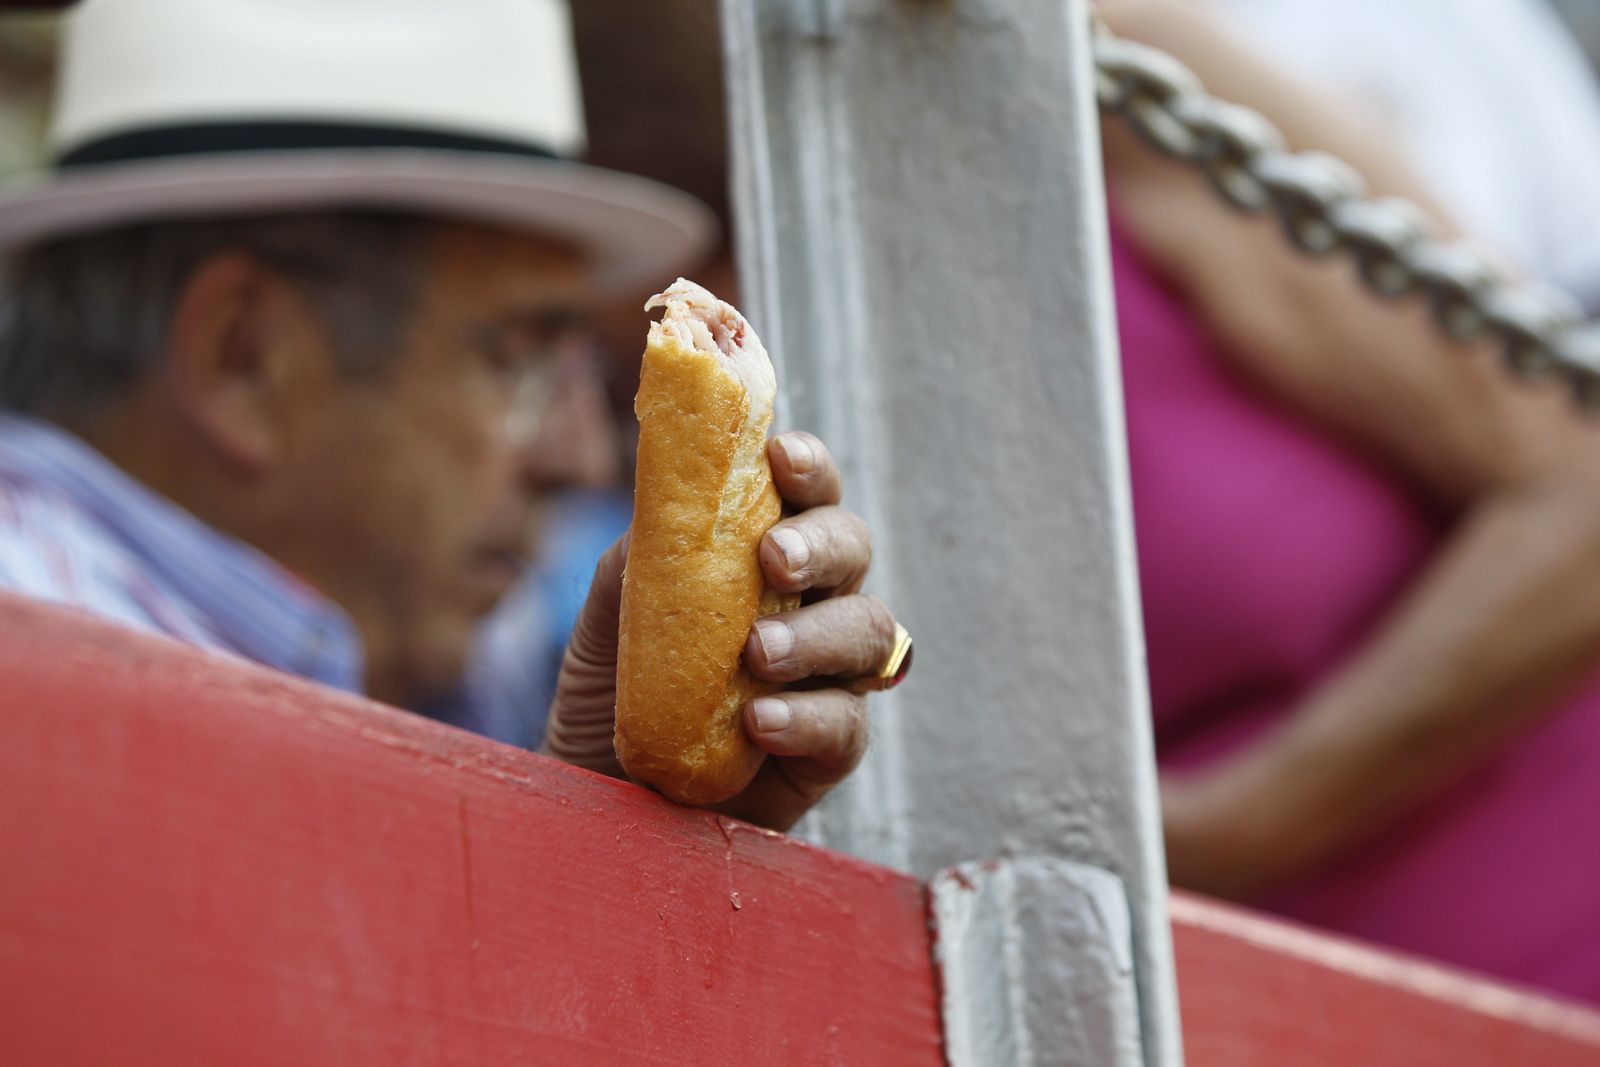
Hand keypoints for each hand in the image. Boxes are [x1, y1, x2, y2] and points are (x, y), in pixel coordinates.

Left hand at [541, 431, 897, 830]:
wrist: (593, 794)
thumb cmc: (612, 693)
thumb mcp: (610, 617)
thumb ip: (641, 557)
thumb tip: (668, 496)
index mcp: (762, 555)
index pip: (805, 494)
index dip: (808, 467)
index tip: (780, 455)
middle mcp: (808, 605)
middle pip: (853, 549)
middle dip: (822, 544)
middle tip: (774, 560)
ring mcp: (825, 677)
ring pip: (870, 630)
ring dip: (819, 633)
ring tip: (758, 653)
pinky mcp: (825, 752)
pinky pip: (847, 724)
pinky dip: (808, 715)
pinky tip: (761, 721)